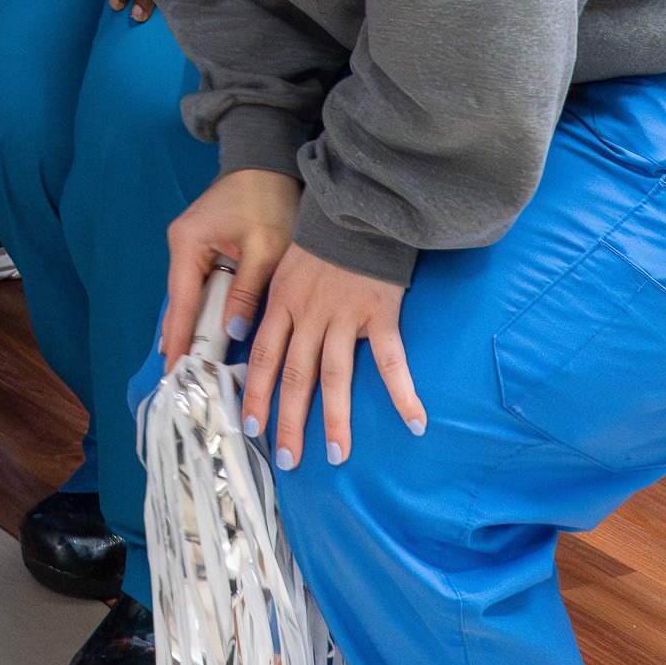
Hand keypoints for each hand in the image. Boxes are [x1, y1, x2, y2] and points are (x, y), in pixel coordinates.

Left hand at [160, 170, 427, 468]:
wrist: (358, 205)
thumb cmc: (321, 236)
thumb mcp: (284, 263)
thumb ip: (276, 300)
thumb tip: (256, 335)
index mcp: (282, 302)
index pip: (264, 356)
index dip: (256, 393)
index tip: (250, 426)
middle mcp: (308, 314)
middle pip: (295, 376)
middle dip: (289, 420)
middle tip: (288, 458)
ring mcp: (344, 316)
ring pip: (336, 376)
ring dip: (336, 418)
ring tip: (337, 454)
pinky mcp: (379, 313)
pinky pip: (391, 360)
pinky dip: (403, 393)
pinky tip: (414, 421)